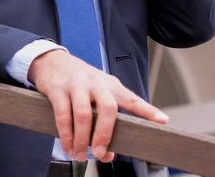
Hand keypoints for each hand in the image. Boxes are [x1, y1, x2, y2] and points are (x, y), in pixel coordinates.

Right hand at [28, 50, 167, 162]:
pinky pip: (63, 115)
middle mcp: (96, 83)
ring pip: (84, 114)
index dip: (147, 110)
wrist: (52, 61)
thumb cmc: (80, 81)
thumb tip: (108, 154)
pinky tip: (68, 145)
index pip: (131, 98)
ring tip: (80, 154)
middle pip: (108, 108)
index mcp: (110, 85)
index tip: (162, 120)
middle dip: (105, 134)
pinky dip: (66, 135)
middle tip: (100, 152)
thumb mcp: (97, 93)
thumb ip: (105, 121)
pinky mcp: (59, 89)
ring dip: (83, 139)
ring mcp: (77, 85)